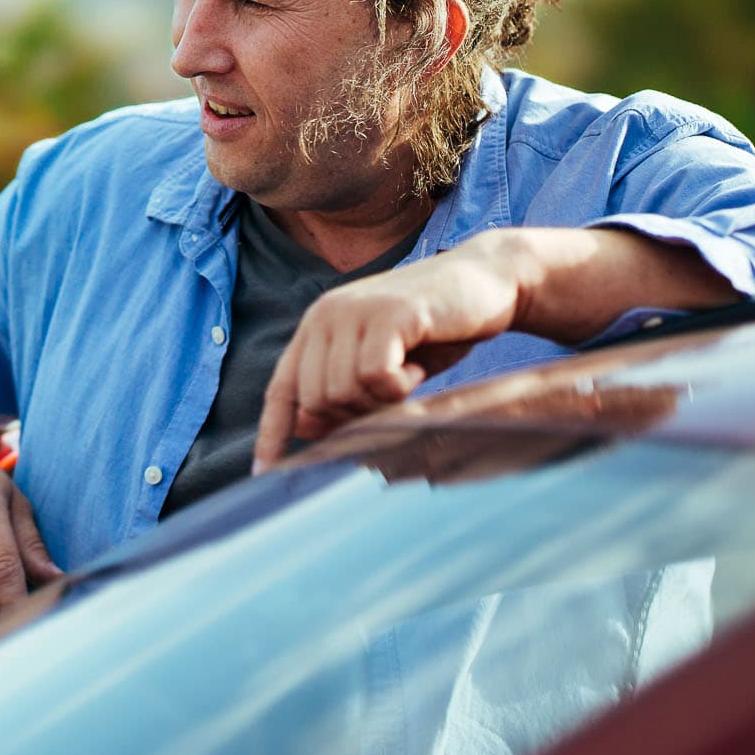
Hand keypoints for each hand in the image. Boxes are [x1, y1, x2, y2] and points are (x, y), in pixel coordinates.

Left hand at [252, 234, 529, 473]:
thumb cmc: (434, 331)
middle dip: (353, 416)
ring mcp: (354, 310)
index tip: (266, 471)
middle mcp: (326, 315)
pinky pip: (376, 378)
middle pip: (315, 401)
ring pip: (343, 392)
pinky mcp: (388, 313)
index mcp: (316, 327)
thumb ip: (343, 391)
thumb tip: (306, 428)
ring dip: (382, 400)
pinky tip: (420, 365)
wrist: (488, 282)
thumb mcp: (382, 365)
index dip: (273, 432)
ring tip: (409, 373)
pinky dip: (401, 386)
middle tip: (393, 395)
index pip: (281, 389)